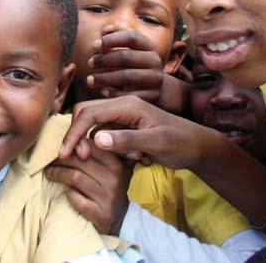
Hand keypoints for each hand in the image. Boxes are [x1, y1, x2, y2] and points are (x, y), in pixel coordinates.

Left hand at [46, 138, 131, 234]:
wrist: (121, 220)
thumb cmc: (108, 188)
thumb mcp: (109, 168)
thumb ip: (96, 153)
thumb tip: (73, 138)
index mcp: (116, 163)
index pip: (90, 146)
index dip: (71, 145)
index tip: (60, 149)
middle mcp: (115, 178)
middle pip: (80, 160)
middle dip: (60, 160)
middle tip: (49, 161)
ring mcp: (109, 197)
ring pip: (75, 177)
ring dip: (58, 174)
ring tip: (49, 173)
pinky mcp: (102, 214)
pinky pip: (77, 198)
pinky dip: (69, 194)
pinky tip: (66, 192)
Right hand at [59, 95, 220, 170]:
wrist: (199, 146)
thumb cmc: (181, 142)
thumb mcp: (157, 142)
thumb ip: (127, 140)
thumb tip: (96, 139)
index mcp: (127, 105)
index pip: (90, 114)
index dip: (74, 132)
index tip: (66, 153)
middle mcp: (122, 106)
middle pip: (87, 114)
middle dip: (78, 135)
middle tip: (79, 158)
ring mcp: (124, 116)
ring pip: (94, 125)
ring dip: (94, 144)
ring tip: (110, 161)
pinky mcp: (126, 127)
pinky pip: (106, 134)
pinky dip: (108, 148)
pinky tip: (129, 159)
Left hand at [85, 30, 163, 102]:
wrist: (153, 88)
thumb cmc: (132, 67)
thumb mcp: (127, 54)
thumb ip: (112, 48)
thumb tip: (97, 47)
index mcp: (149, 46)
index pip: (131, 37)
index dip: (112, 39)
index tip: (95, 45)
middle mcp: (155, 61)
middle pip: (126, 57)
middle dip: (104, 60)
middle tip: (89, 64)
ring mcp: (155, 79)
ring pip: (127, 76)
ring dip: (105, 78)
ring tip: (90, 80)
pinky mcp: (153, 95)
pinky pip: (131, 95)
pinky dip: (115, 93)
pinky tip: (103, 91)